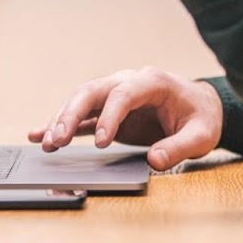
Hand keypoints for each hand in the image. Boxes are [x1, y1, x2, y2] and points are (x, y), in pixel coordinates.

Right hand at [32, 68, 223, 170]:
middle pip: (93, 91)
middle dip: (72, 113)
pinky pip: (82, 115)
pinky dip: (62, 124)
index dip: (109, 117)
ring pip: (82, 100)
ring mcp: (116, 94)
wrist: (201, 107)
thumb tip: (155, 160)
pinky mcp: (109, 111)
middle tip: (58, 139)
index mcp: (153, 82)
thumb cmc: (202, 118)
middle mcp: (129, 81)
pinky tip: (40, 135)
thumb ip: (180, 147)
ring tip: (47, 143)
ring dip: (62, 119)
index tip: (101, 142)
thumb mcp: (201, 135)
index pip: (123, 94)